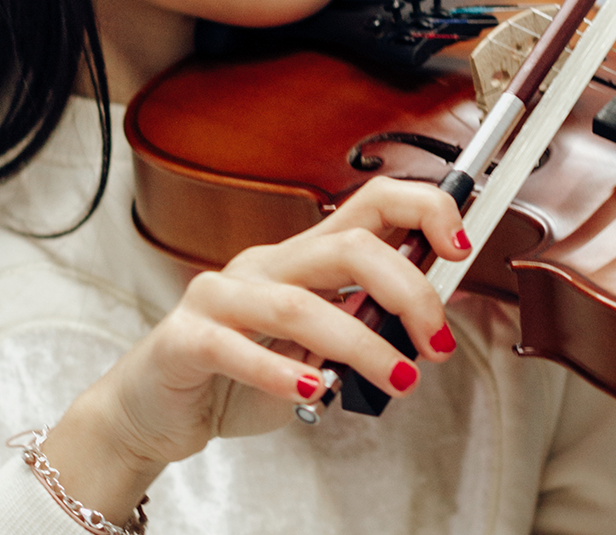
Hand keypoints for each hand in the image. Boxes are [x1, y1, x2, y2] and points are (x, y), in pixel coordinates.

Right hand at [38, 176, 470, 523]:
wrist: (155, 410)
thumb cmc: (238, 376)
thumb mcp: (316, 348)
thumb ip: (359, 325)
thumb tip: (422, 319)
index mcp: (302, 257)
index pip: (370, 205)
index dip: (422, 212)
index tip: (460, 249)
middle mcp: (264, 265)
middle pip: (349, 246)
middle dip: (408, 290)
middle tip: (434, 342)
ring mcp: (220, 296)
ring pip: (300, 302)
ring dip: (362, 344)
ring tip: (399, 378)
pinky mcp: (185, 338)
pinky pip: (235, 346)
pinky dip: (280, 369)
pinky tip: (312, 387)